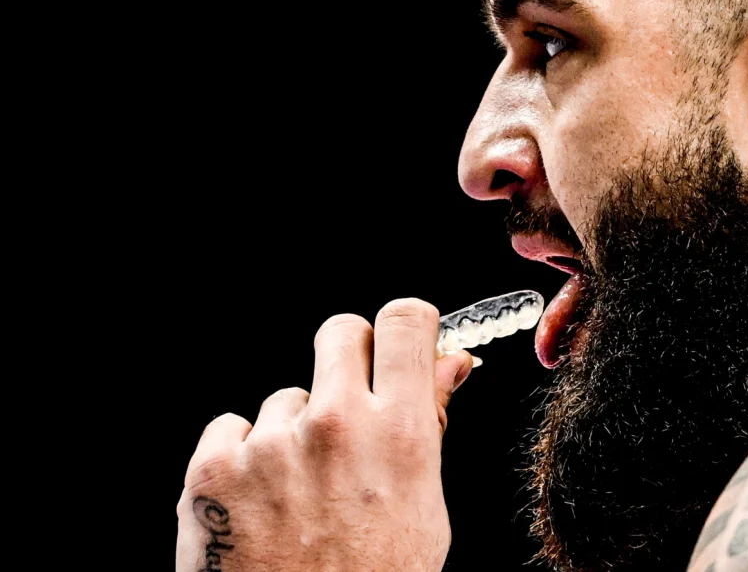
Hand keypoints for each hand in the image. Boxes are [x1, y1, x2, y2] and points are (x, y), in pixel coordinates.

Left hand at [175, 299, 473, 571]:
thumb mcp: (424, 509)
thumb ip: (431, 426)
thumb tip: (450, 366)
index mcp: (400, 434)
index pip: (405, 322)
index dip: (406, 327)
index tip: (402, 342)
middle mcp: (335, 425)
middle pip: (339, 331)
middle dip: (347, 359)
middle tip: (347, 406)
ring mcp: (269, 443)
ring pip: (284, 397)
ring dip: (292, 432)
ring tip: (300, 495)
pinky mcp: (213, 467)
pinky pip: (231, 427)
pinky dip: (243, 460)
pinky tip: (260, 505)